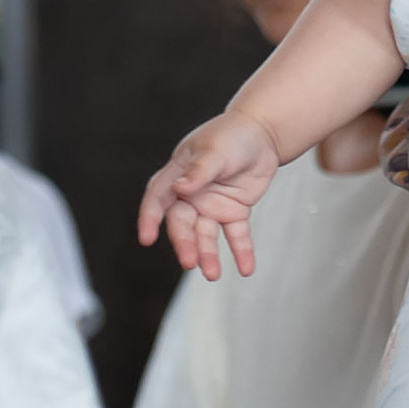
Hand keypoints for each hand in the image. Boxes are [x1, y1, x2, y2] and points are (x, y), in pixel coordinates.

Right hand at [138, 110, 281, 278]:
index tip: (146, 238)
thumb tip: (179, 189)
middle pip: (182, 223)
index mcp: (178, 175)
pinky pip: (236, 236)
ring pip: (206, 235)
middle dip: (185, 243)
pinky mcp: (234, 212)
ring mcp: (211, 206)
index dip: (150, 218)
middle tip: (190, 262)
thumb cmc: (232, 136)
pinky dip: (241, 252)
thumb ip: (199, 171)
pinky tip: (246, 269)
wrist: (262, 133)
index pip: (158, 198)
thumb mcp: (215, 150)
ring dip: (208, 254)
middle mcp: (190, 195)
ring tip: (213, 274)